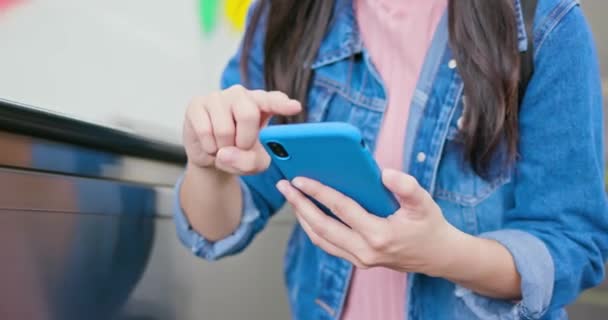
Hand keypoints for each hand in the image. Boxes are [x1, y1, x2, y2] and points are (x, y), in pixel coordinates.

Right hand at [183, 85, 300, 173]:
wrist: (211, 155)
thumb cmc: (239, 153)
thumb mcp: (254, 163)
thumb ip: (250, 161)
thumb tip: (225, 153)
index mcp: (261, 103)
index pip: (273, 100)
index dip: (282, 104)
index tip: (295, 107)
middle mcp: (240, 95)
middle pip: (248, 114)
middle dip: (245, 140)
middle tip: (240, 147)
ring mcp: (217, 97)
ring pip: (224, 129)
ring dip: (224, 148)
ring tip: (223, 146)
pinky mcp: (197, 105)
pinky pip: (205, 131)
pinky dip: (209, 147)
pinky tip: (210, 144)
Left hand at [276, 168, 463, 275]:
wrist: (438, 257)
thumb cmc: (429, 225)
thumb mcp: (424, 203)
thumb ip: (406, 187)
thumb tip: (384, 173)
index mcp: (380, 235)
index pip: (341, 209)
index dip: (318, 192)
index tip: (299, 178)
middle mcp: (365, 251)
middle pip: (322, 226)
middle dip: (300, 204)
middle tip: (283, 185)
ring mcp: (360, 259)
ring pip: (321, 238)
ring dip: (303, 217)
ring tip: (291, 196)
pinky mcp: (358, 261)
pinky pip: (328, 244)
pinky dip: (313, 228)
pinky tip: (307, 211)